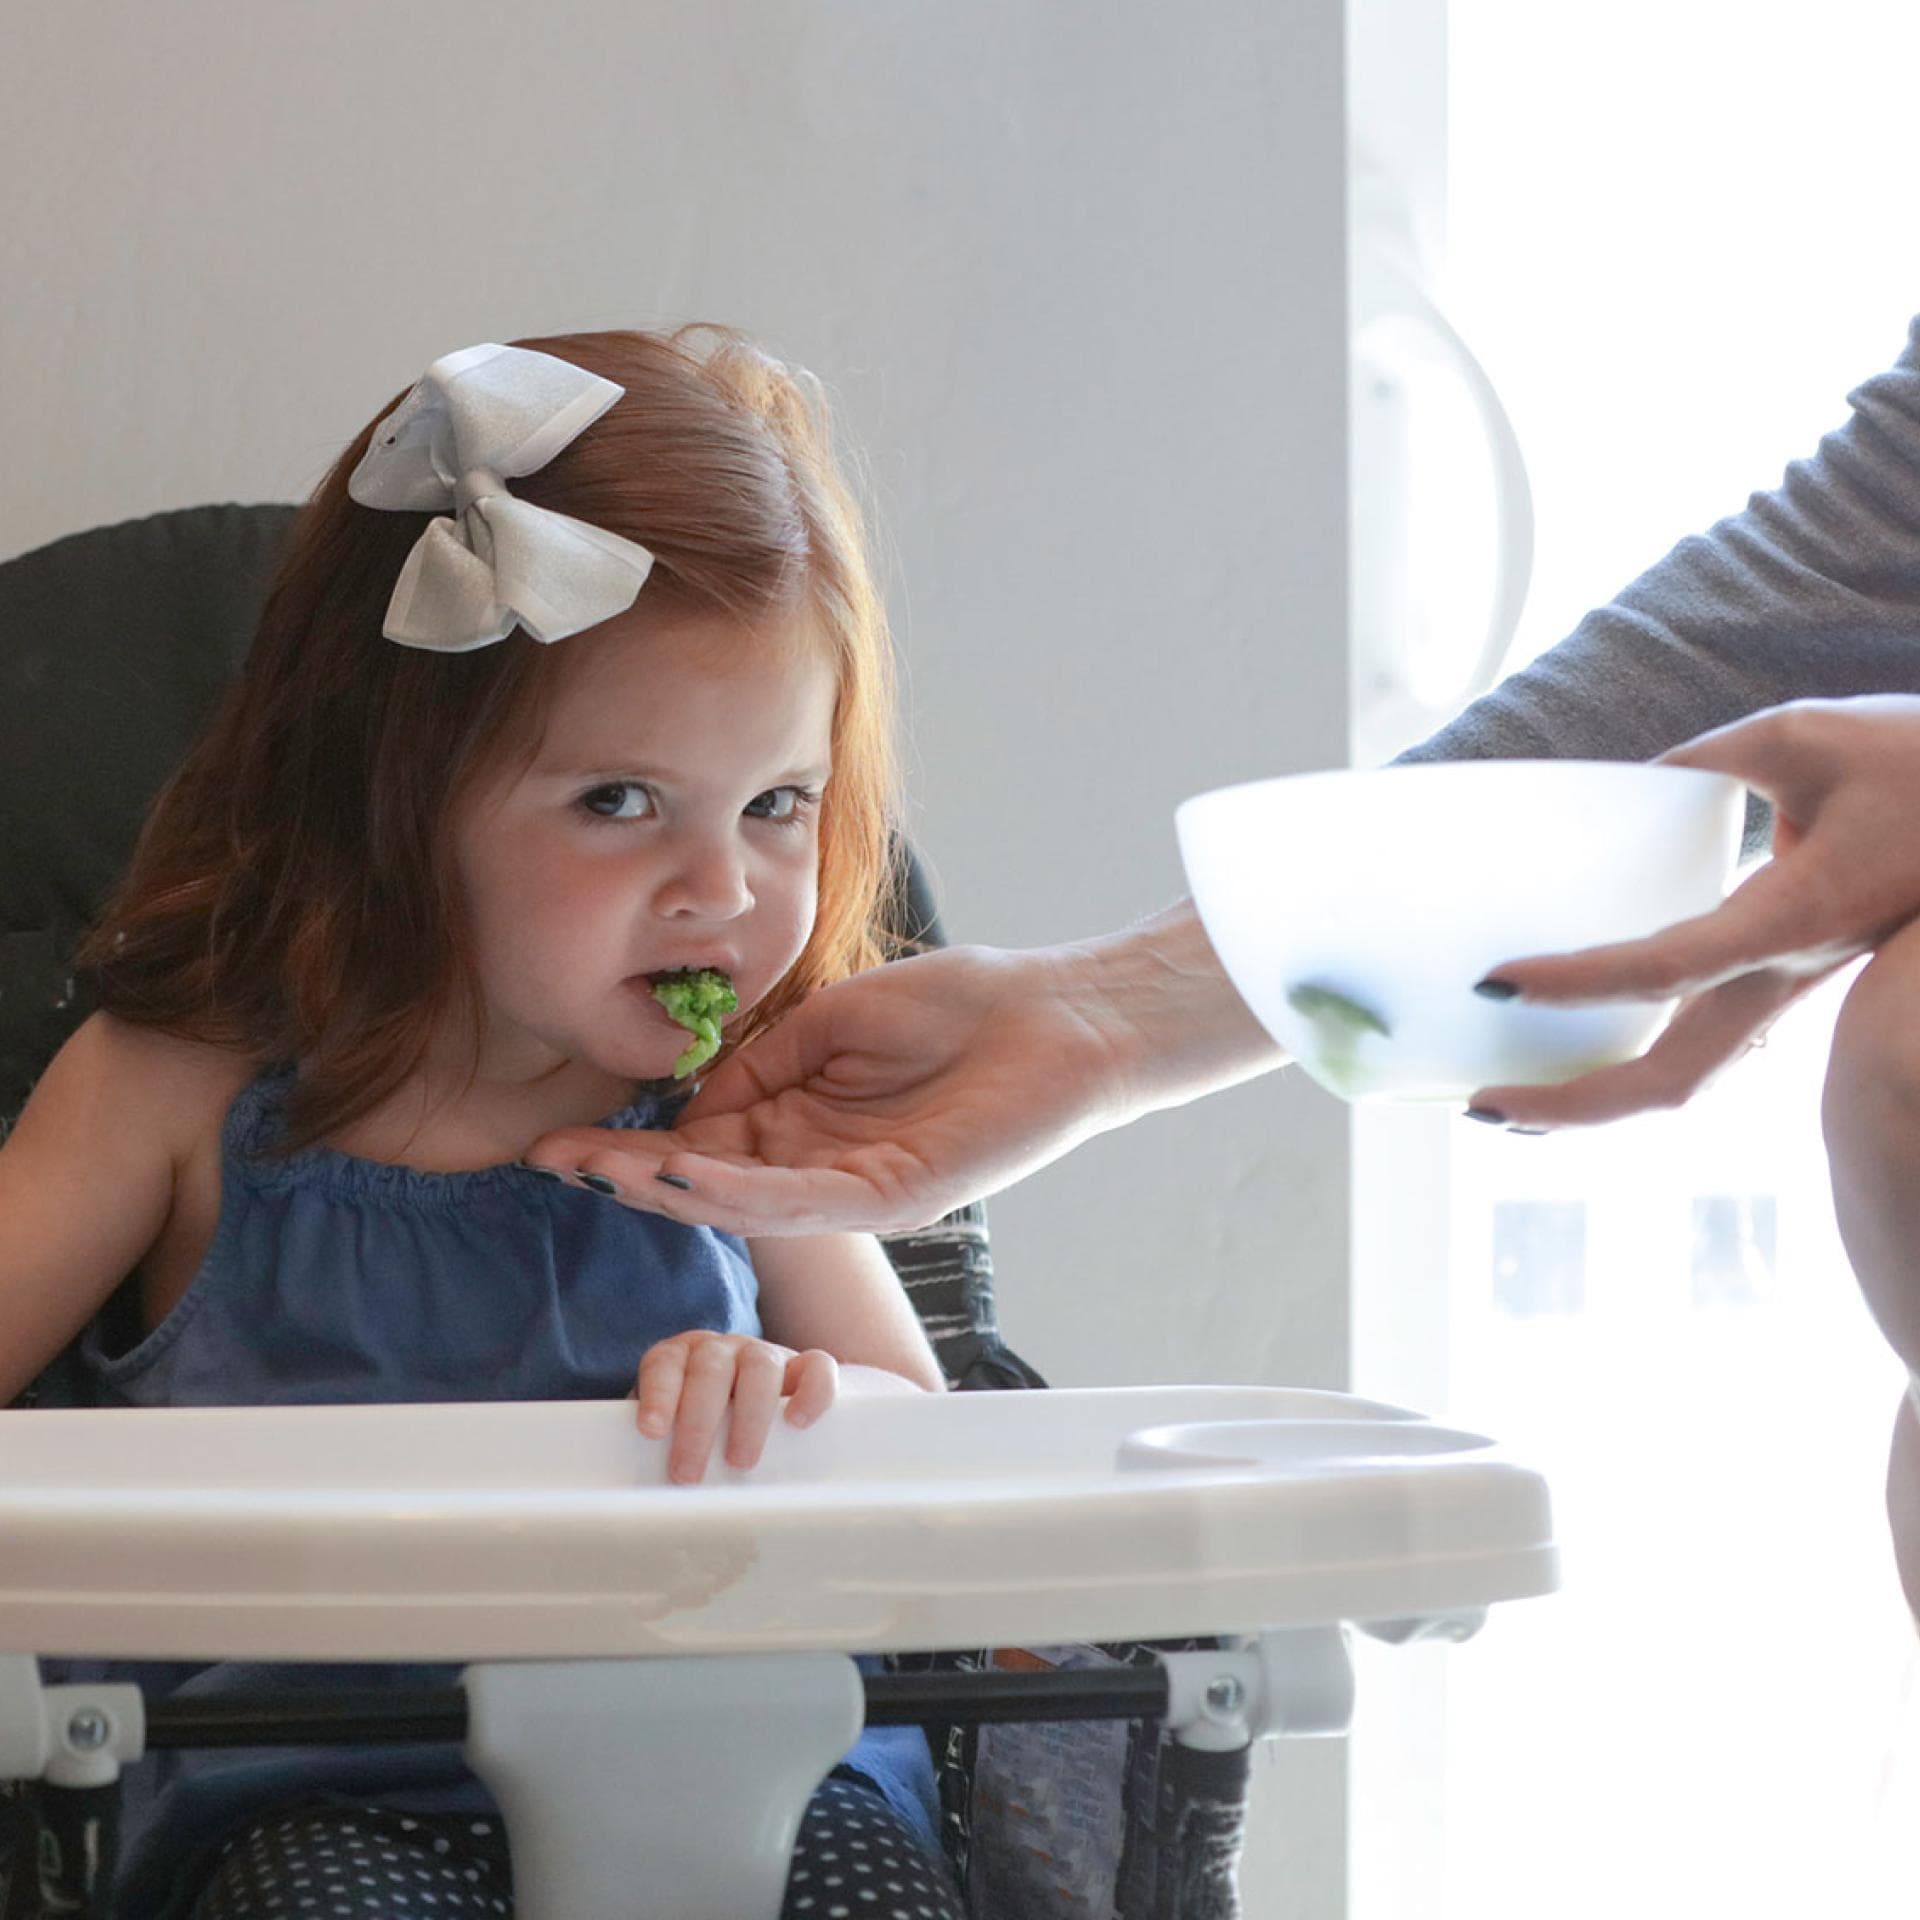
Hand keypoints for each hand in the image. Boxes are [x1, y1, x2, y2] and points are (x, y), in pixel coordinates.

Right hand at [528, 942, 1132, 1233]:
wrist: (1059, 1013)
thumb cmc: (965, 1006)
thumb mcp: (833, 1018)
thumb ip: (761, 1061)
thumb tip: (692, 1101)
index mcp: (806, 1123)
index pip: (705, 1143)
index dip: (636, 1143)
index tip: (565, 1136)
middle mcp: (823, 1166)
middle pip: (711, 1183)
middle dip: (630, 1174)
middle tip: (552, 1161)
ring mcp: (859, 1189)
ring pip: (747, 1201)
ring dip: (668, 1188)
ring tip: (596, 1170)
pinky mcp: (899, 1197)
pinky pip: (805, 1199)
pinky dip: (741, 1189)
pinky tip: (685, 1171)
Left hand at [632, 1330, 836, 1482]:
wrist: (745, 1416)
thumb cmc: (699, 1438)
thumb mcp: (669, 1437)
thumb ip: (654, 1452)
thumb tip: (640, 1501)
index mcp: (681, 1358)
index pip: (665, 1364)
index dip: (659, 1395)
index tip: (652, 1431)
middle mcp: (722, 1350)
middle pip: (711, 1370)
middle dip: (698, 1423)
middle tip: (687, 1474)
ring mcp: (765, 1354)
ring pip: (760, 1366)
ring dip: (748, 1416)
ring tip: (741, 1463)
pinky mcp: (805, 1368)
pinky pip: (817, 1366)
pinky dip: (811, 1391)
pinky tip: (798, 1422)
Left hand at [1468, 696, 1919, 1127]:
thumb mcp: (1807, 737)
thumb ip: (1706, 756)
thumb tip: (1626, 782)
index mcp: (1793, 919)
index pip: (1664, 970)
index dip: (1577, 982)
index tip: (1498, 980)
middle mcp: (1786, 976)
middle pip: (1672, 1081)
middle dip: (1571, 1107)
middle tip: (1476, 1106)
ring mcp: (1789, 993)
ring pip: (1690, 1081)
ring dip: (1597, 1103)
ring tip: (1506, 1106)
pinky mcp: (1786, 983)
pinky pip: (1704, 1048)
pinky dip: (1635, 1067)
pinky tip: (1579, 1058)